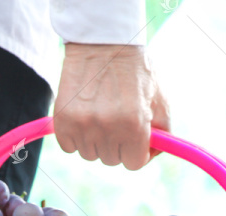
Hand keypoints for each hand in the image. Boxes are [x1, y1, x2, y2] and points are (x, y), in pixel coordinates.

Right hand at [53, 43, 169, 170]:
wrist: (104, 43)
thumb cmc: (136, 73)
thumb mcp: (161, 101)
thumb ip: (163, 136)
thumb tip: (151, 156)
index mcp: (135, 125)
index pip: (133, 164)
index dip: (136, 152)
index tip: (134, 139)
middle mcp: (107, 127)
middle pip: (111, 160)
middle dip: (117, 145)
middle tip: (117, 120)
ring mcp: (82, 124)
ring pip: (90, 154)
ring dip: (96, 141)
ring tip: (101, 115)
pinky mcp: (62, 119)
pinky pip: (69, 146)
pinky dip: (75, 137)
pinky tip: (84, 116)